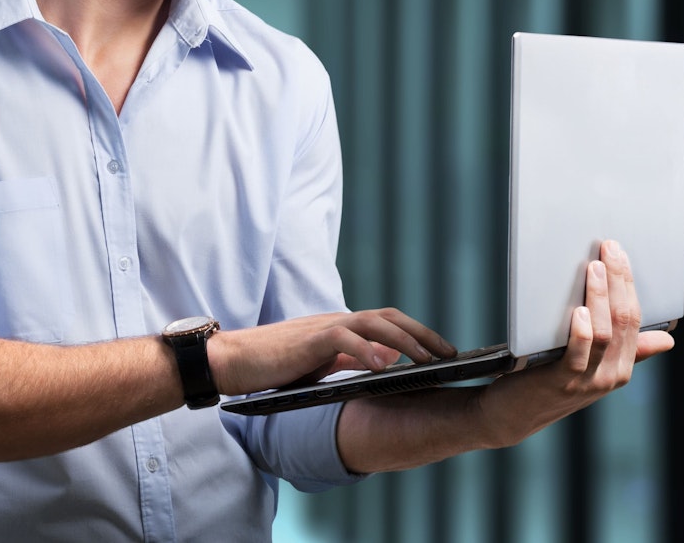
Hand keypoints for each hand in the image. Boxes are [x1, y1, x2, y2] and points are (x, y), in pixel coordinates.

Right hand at [207, 309, 456, 396]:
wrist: (233, 360)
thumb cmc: (275, 365)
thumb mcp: (321, 364)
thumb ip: (350, 360)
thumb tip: (385, 362)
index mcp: (343, 327)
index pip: (389, 323)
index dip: (418, 334)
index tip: (443, 352)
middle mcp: (338, 321)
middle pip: (390, 318)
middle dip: (423, 334)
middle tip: (450, 354)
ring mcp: (324, 327)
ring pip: (374, 323)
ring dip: (405, 340)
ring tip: (428, 359)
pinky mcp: (309, 340)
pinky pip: (344, 340)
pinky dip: (367, 351)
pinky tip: (384, 367)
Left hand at [475, 239, 673, 447]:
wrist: (514, 415)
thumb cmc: (552, 381)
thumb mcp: (594, 366)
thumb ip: (627, 351)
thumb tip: (666, 340)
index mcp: (622, 367)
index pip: (635, 320)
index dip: (629, 284)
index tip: (620, 253)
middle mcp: (610, 375)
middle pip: (622, 321)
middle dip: (618, 280)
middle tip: (609, 249)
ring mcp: (586, 380)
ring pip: (603, 333)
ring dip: (600, 297)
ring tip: (594, 268)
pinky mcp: (559, 381)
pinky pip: (577, 353)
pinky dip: (580, 330)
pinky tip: (578, 310)